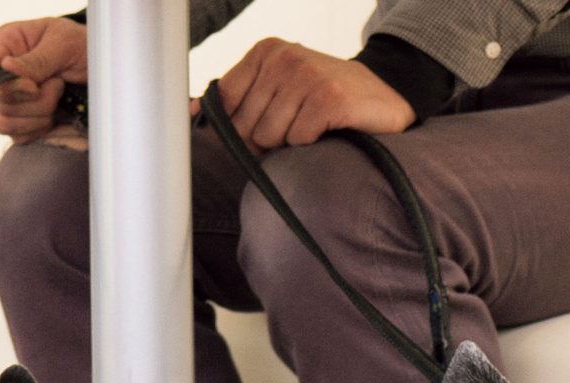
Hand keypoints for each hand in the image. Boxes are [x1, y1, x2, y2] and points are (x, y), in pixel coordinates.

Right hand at [0, 16, 87, 143]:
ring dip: (38, 116)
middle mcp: (3, 74)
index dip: (2, 86)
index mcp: (7, 45)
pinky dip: (39, 130)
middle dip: (33, 101)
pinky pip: (18, 137)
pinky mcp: (21, 121)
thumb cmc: (83, 47)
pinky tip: (54, 115)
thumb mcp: (64, 44)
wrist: (103, 70)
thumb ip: (36, 60)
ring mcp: (10, 99)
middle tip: (58, 85)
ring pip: (4, 123)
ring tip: (58, 98)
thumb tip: (6, 68)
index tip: (33, 87)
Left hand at [212, 37, 414, 151]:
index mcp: (265, 51)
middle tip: (295, 126)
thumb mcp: (275, 90)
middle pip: (243, 127)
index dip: (239, 127)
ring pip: (268, 137)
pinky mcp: (328, 97)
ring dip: (289, 143)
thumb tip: (187, 111)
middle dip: (264, 139)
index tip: (265, 122)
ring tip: (312, 126)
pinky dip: (311, 144)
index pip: (223, 104)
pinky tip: (328, 129)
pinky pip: (297, 140)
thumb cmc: (321, 101)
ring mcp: (307, 75)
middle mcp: (284, 57)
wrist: (382, 101)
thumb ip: (234, 100)